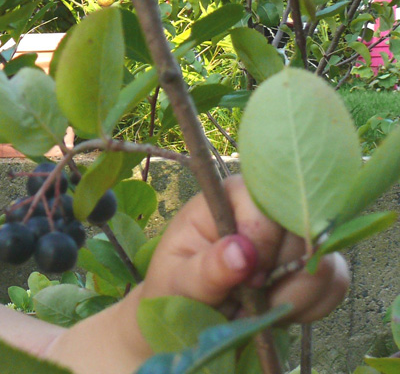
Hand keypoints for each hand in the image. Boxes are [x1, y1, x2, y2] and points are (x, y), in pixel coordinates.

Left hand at [139, 174, 349, 322]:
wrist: (190, 314)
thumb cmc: (176, 289)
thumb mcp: (180, 282)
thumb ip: (207, 268)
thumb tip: (242, 252)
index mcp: (229, 197)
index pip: (267, 205)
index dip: (263, 246)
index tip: (246, 278)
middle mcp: (268, 206)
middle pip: (302, 231)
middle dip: (278, 277)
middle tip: (247, 298)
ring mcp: (295, 233)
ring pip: (325, 259)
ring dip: (293, 297)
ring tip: (257, 307)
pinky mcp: (314, 259)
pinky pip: (335, 282)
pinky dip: (310, 307)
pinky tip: (276, 311)